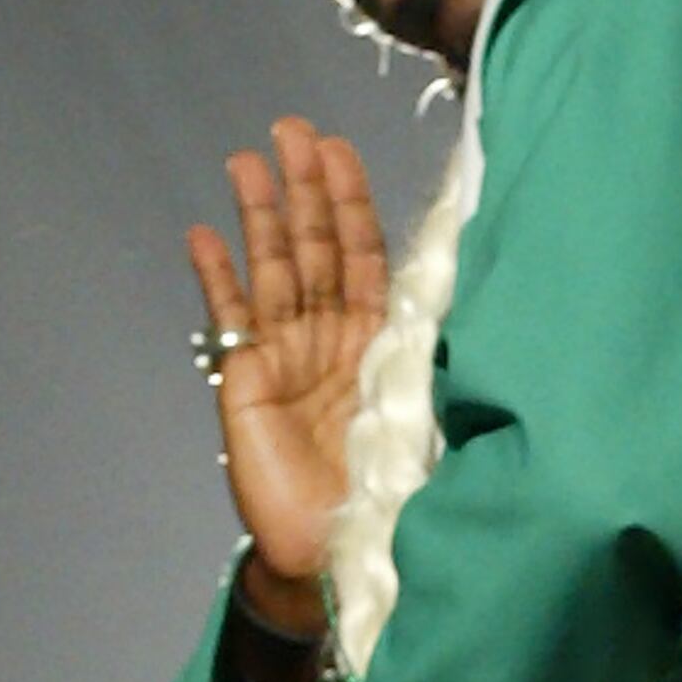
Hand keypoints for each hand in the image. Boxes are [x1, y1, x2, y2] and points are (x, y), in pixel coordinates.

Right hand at [186, 115, 385, 596]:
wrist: (334, 552)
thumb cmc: (387, 495)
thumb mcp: (423, 417)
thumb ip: (433, 358)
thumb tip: (480, 296)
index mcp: (378, 341)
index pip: (362, 255)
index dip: (350, 202)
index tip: (339, 149)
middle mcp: (329, 338)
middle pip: (315, 247)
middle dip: (305, 188)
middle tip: (292, 130)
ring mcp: (284, 354)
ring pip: (272, 267)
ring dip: (260, 213)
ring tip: (246, 160)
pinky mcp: (243, 377)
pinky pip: (228, 314)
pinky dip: (214, 273)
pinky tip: (201, 231)